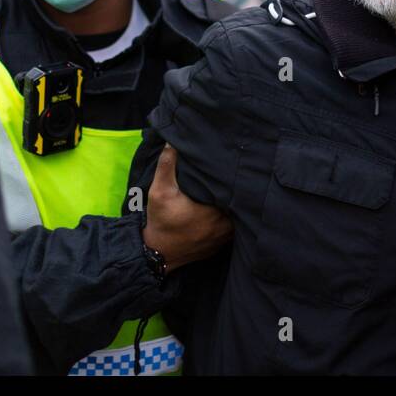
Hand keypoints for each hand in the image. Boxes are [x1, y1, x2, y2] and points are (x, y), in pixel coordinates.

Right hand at [142, 145, 232, 272]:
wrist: (157, 253)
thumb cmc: (160, 221)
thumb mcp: (159, 191)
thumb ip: (166, 166)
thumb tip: (171, 142)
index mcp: (212, 212)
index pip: (233, 194)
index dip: (234, 182)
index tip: (232, 172)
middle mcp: (223, 226)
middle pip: (238, 206)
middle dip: (237, 194)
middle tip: (236, 179)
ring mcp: (223, 238)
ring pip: (238, 219)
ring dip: (236, 208)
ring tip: (235, 194)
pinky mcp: (220, 246)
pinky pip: (233, 232)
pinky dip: (232, 222)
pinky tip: (228, 212)